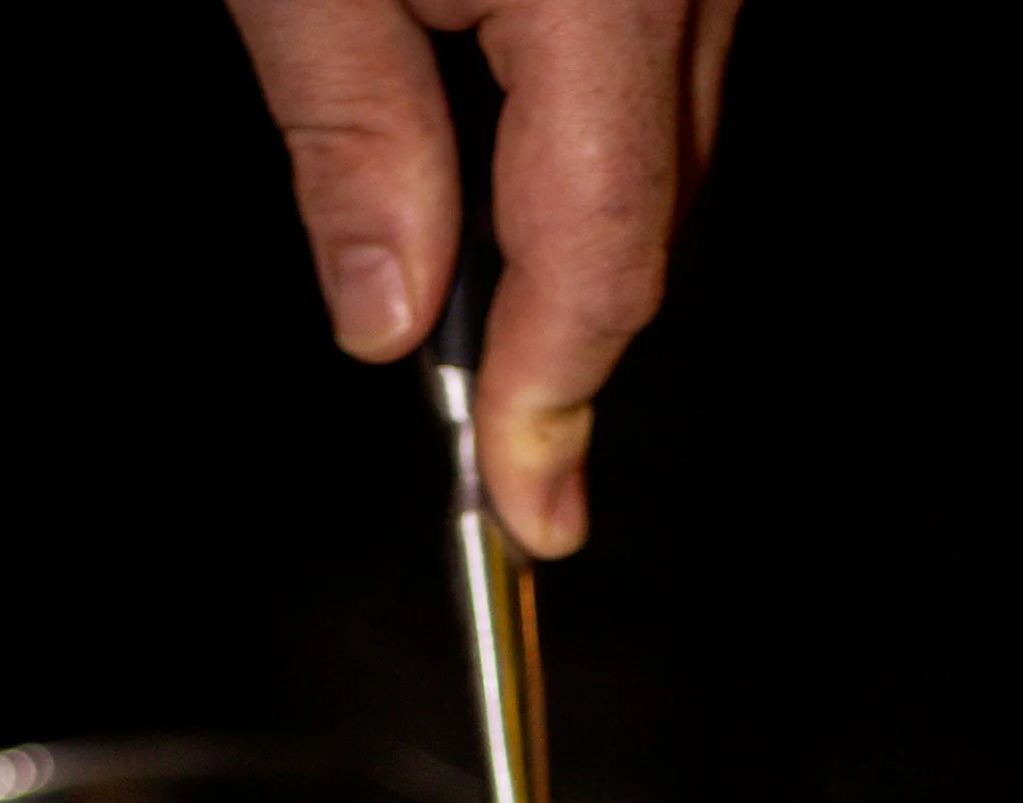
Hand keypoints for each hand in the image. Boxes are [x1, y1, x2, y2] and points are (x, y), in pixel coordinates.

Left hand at [227, 0, 742, 555]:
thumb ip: (353, 134)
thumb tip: (389, 313)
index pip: (597, 256)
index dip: (553, 401)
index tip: (528, 513)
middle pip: (650, 216)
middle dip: (554, 326)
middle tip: (476, 419)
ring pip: (669, 149)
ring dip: (567, 220)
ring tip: (447, 247)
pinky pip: (659, 70)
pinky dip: (584, 129)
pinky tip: (490, 129)